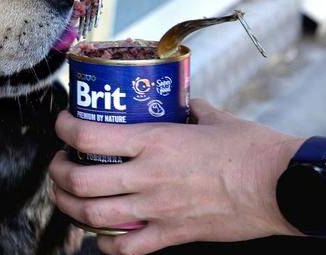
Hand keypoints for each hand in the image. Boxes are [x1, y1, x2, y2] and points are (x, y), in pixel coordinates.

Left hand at [49, 99, 305, 254]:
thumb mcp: (212, 116)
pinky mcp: (171, 234)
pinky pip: (125, 247)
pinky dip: (104, 243)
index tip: (63, 123)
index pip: (88, 135)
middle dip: (57, 172)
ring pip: (92, 215)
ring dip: (68, 205)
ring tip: (66, 194)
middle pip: (79, 179)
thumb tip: (177, 99)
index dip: (64, 128)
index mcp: (154, 141)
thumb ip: (187, 106)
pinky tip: (100, 234)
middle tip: (59, 162)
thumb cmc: (251, 149)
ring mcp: (156, 209)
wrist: (281, 186)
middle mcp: (147, 176)